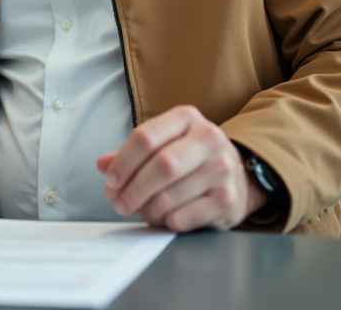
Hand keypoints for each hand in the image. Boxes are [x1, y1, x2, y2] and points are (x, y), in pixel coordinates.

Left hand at [96, 105, 267, 232]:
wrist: (237, 177)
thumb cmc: (191, 159)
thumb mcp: (164, 145)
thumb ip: (132, 154)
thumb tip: (103, 165)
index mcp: (187, 118)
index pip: (146, 136)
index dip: (123, 162)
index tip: (111, 181)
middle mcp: (209, 138)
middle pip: (161, 165)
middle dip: (133, 189)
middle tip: (120, 204)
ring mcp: (221, 168)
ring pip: (170, 195)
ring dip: (148, 209)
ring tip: (144, 211)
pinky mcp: (228, 198)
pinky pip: (185, 216)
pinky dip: (167, 222)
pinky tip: (165, 219)